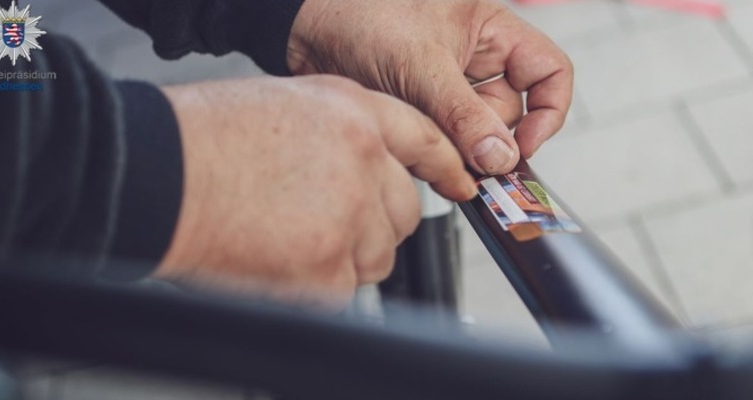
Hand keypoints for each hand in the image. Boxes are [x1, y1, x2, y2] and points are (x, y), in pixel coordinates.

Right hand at [155, 76, 474, 307]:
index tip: (460, 183)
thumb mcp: (286, 107)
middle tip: (330, 222)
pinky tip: (278, 257)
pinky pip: (345, 287)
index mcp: (352, 112)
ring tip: (290, 236)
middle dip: (375, 221)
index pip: (424, 139)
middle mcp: (362, 159)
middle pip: (405, 209)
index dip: (444, 166)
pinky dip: (317, 283)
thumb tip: (365, 174)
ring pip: (379, 253)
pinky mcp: (329, 269)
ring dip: (346, 254)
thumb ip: (339, 137)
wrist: (156, 174)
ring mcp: (350, 216)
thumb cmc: (202, 139)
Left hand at [287, 0, 573, 174]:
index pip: (548, 72)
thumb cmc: (362, 16)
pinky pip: (443, 142)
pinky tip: (416, 151)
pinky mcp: (421, 109)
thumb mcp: (422, 65)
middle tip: (463, 160)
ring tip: (427, 147)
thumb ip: (464, 115)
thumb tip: (501, 158)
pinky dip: (434, 154)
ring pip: (472, 134)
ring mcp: (446, 88)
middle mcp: (474, 60)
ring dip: (455, 150)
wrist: (304, 28)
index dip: (546, 113)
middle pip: (507, 114)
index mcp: (491, 31)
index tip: (521, 148)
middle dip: (486, 139)